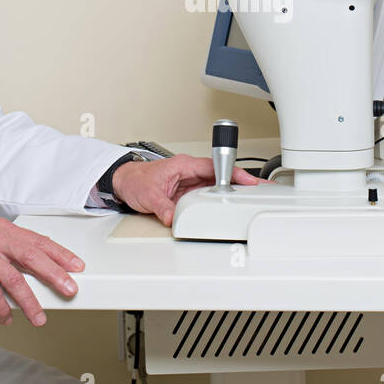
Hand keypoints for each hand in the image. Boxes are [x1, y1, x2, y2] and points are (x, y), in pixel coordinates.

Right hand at [0, 218, 83, 326]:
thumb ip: (5, 247)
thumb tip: (33, 264)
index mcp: (1, 229)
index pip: (38, 240)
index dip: (60, 253)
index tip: (76, 265)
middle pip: (32, 256)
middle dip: (55, 274)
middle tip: (70, 289)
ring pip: (14, 279)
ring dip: (30, 302)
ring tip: (40, 317)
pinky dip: (1, 309)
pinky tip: (7, 318)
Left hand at [113, 154, 266, 225]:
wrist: (123, 183)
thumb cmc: (135, 180)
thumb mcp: (148, 196)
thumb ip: (163, 207)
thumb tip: (173, 218)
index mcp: (184, 165)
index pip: (215, 167)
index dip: (234, 174)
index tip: (248, 181)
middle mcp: (190, 172)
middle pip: (222, 176)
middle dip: (240, 184)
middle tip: (260, 191)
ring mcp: (190, 183)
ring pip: (216, 187)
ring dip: (231, 193)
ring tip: (249, 201)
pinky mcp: (188, 193)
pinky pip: (207, 196)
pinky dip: (219, 200)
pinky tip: (229, 206)